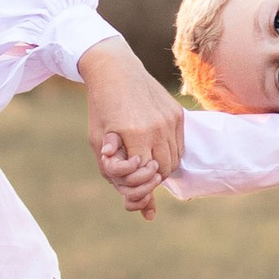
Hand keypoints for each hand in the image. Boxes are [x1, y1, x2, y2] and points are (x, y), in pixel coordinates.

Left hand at [80, 36, 185, 214]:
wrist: (115, 70)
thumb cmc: (102, 107)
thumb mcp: (98, 141)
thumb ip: (114, 172)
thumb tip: (139, 208)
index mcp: (135, 133)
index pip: (147, 176)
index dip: (138, 180)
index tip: (127, 172)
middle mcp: (158, 126)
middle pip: (165, 170)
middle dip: (151, 176)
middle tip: (137, 169)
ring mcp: (171, 119)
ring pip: (176, 159)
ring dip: (161, 165)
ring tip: (144, 157)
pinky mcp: (178, 113)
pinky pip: (180, 144)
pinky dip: (169, 151)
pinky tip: (153, 144)